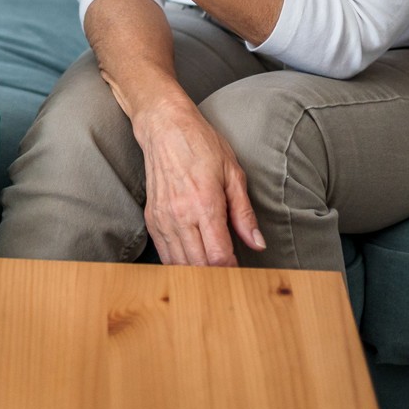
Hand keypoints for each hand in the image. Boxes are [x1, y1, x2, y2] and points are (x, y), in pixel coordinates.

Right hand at [132, 98, 265, 266]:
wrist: (163, 127)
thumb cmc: (201, 144)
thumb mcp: (233, 173)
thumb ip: (244, 212)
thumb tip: (257, 243)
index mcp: (204, 203)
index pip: (218, 256)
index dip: (231, 271)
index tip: (241, 272)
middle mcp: (180, 215)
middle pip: (197, 266)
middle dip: (215, 278)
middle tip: (230, 281)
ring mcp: (162, 218)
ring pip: (178, 265)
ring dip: (196, 275)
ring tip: (212, 278)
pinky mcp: (151, 219)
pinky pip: (164, 254)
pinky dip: (178, 265)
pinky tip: (191, 265)